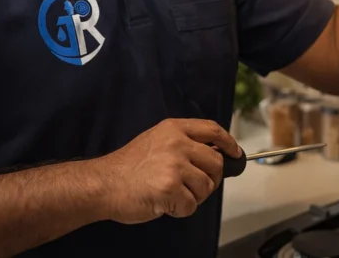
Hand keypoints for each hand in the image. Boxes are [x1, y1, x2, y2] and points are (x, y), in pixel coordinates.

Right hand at [94, 118, 240, 223]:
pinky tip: (164, 203)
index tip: (235, 154)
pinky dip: (180, 210)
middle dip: (210, 179)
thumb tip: (213, 154)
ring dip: (193, 197)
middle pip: (215, 162)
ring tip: (172, 195)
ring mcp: (174, 165)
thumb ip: (183, 143)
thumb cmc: (127, 167)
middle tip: (194, 187)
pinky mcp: (170, 187)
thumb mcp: (156, 142)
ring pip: (206, 186)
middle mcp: (177, 143)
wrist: (102, 184)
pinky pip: (191, 205)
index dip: (228, 143)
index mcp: (174, 129)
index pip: (212, 130)